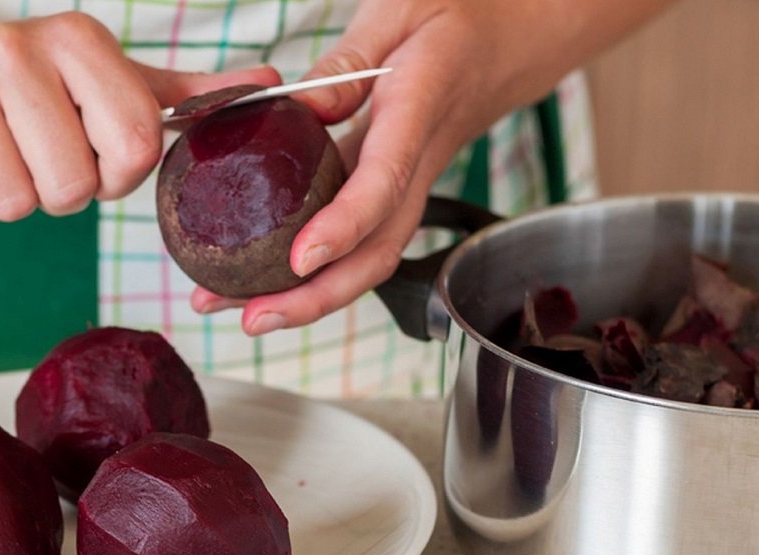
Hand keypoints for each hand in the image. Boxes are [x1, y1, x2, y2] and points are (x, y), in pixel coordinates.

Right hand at [0, 11, 279, 220]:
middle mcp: (12, 49)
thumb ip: (187, 94)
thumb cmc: (35, 83)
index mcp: (76, 38)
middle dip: (63, 189)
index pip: (133, 145)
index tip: (97, 155)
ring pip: (15, 202)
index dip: (119, 173)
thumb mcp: (111, 79)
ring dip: (14, 194)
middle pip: (72, 186)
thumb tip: (270, 86)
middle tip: (40, 154)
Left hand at [190, 0, 673, 333]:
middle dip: (318, 296)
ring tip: (242, 314)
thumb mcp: (401, 8)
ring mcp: (410, 183)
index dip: (344, 226)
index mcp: (418, 109)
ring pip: (369, 258)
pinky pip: (361, 241)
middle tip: (253, 318)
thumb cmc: (460, 14)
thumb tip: (302, 107)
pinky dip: (317, 272)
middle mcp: (418, 162)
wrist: (516, 36)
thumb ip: (348, 58)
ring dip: (310, 299)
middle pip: (377, 250)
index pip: (383, 181)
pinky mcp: (395, 190)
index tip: (301, 260)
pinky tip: (266, 282)